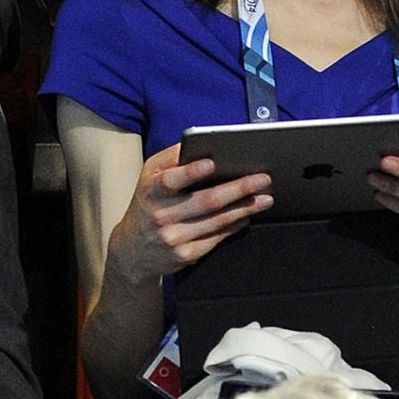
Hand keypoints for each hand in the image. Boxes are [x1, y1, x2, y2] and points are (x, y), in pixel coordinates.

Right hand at [106, 142, 271, 285]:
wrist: (133, 249)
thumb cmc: (148, 203)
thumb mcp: (149, 177)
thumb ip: (171, 159)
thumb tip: (199, 143)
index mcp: (151, 191)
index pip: (171, 180)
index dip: (191, 172)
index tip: (212, 163)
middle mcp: (161, 214)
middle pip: (206, 201)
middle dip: (238, 188)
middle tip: (263, 179)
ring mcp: (174, 237)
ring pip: (217, 220)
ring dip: (245, 208)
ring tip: (265, 197)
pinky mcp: (185, 255)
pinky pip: (216, 238)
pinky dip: (235, 225)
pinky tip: (246, 216)